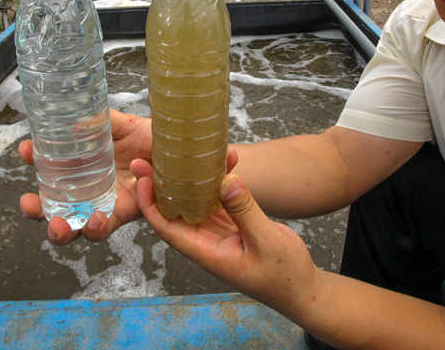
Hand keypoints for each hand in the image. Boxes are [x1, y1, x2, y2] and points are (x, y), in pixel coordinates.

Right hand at [18, 108, 152, 243]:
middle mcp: (89, 187)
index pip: (51, 164)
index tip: (25, 150)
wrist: (180, 150)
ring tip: (58, 225)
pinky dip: (95, 228)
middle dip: (36, 209)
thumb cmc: (151, 137)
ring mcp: (104, 203)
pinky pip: (105, 227)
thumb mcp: (122, 124)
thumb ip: (100, 121)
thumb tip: (74, 120)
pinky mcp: (123, 214)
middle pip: (53, 204)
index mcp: (83, 163)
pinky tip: (94, 220)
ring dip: (60, 229)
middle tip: (28, 204)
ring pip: (74, 225)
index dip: (34, 159)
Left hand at [130, 158, 323, 320]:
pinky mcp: (235, 227)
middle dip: (162, 186)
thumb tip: (225, 181)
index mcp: (206, 252)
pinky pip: (219, 202)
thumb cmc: (284, 275)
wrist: (302, 288)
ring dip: (191, 181)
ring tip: (182, 154)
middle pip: (176, 212)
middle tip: (149, 157)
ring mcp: (220, 234)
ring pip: (197, 204)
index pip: (167, 227)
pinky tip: (220, 164)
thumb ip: (245, 211)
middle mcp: (207, 242)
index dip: (150, 204)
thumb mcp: (266, 241)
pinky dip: (218, 184)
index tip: (142, 179)